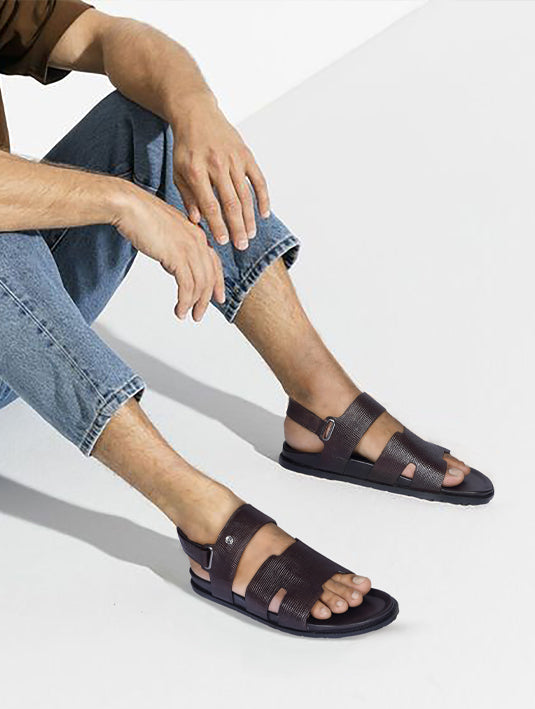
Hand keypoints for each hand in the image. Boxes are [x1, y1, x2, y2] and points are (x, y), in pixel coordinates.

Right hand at [112, 181, 224, 321]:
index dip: (217, 282)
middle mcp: (197, 240)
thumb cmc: (140, 216)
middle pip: (210, 276)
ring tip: (186, 316)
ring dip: (194, 304)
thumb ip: (175, 247)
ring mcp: (189, 248)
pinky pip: (187, 286)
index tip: (217, 298)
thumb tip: (174, 266)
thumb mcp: (165, 232)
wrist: (129, 206)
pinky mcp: (178, 256)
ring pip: (200, 284)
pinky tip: (179, 310)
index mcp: (196, 233)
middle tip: (199, 314)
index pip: (214, 262)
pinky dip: (185, 301)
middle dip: (206, 299)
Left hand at [171, 94, 270, 249]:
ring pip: (245, 195)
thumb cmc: (186, 147)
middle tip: (242, 246)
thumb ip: (187, 197)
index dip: (218, 225)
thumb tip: (197, 221)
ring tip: (251, 235)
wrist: (197, 113)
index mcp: (196, 171)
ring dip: (249, 218)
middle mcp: (217, 165)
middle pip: (230, 203)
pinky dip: (263, 198)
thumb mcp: (178, 171)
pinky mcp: (246, 154)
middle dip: (237, 228)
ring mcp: (234, 159)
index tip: (223, 242)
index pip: (210, 205)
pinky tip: (264, 214)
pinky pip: (258, 180)